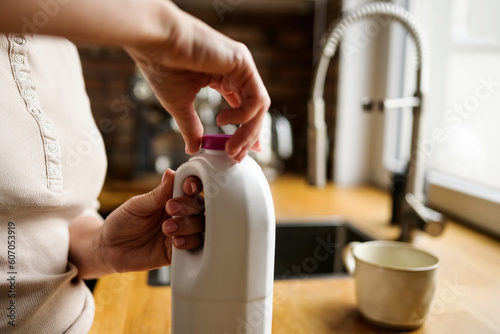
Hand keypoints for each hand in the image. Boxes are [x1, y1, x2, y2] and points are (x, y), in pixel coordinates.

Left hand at [96, 169, 203, 272]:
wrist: (108, 249)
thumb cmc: (122, 222)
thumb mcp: (136, 206)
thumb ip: (157, 194)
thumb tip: (171, 172)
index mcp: (171, 198)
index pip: (190, 188)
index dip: (194, 185)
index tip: (188, 186)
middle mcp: (180, 215)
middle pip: (199, 206)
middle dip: (188, 206)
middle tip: (171, 208)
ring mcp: (181, 233)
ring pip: (199, 226)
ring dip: (188, 225)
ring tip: (167, 229)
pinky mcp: (178, 252)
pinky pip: (194, 247)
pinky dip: (189, 243)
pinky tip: (175, 242)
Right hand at [125, 2, 270, 161]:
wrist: (155, 44)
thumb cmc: (163, 67)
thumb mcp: (180, 106)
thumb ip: (191, 127)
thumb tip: (193, 148)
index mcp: (222, 78)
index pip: (243, 107)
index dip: (246, 131)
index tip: (241, 151)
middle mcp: (235, 71)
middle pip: (254, 110)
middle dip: (248, 137)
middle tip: (236, 156)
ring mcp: (241, 66)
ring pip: (258, 106)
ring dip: (248, 132)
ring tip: (231, 147)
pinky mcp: (243, 62)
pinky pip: (256, 97)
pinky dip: (244, 115)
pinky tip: (224, 120)